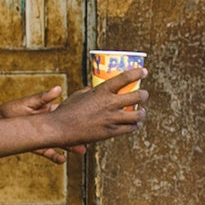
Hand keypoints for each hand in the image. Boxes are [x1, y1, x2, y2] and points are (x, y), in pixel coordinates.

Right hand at [18, 75, 147, 149]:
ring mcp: (111, 118)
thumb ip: (90, 91)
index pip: (125, 78)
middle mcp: (110, 103)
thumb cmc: (67, 110)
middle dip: (144, 95)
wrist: (60, 128)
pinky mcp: (110, 132)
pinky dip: (133, 126)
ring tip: (141, 112)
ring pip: (137, 115)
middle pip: (137, 97)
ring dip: (142, 113)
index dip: (137, 73)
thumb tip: (95, 89)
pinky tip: (133, 124)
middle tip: (144, 94)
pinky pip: (129, 128)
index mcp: (102, 91)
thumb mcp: (79, 95)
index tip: (144, 71)